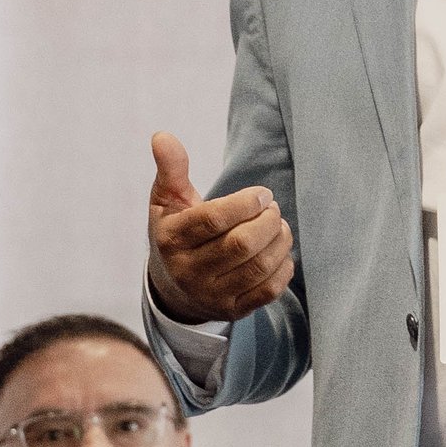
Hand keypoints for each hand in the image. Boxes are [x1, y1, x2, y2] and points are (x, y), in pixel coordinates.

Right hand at [148, 132, 295, 321]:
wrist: (174, 288)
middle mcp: (188, 271)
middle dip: (266, 221)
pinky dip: (283, 268)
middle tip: (272, 209)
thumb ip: (171, 169)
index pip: (213, 220)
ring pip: (257, 267)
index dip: (245, 203)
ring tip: (279, 226)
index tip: (262, 194)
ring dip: (279, 241)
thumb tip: (162, 136)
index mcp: (171, 240)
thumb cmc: (176, 232)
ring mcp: (211, 294)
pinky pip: (267, 291)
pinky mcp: (232, 310)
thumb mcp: (166, 200)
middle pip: (240, 244)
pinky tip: (280, 252)